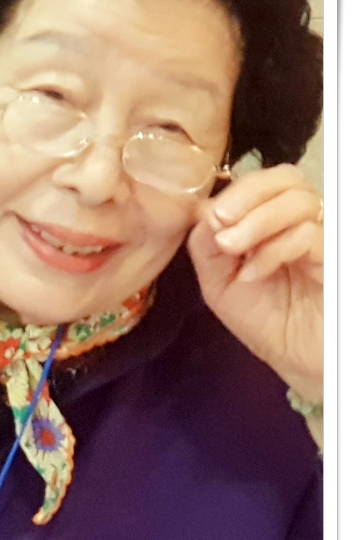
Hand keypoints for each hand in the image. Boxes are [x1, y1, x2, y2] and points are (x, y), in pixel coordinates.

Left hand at [187, 164, 322, 400]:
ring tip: (233, 252)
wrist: (297, 361)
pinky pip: (308, 234)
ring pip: (299, 200)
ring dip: (256, 222)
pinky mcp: (335, 258)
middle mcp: (304, 221)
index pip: (263, 180)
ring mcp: (324, 238)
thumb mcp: (219, 282)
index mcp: (275, 220)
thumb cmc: (265, 321)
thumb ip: (206, 245)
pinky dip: (273, 250)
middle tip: (220, 226)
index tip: (210, 218)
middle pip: (286, 177)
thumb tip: (204, 211)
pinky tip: (253, 275)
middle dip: (246, 196)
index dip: (235, 191)